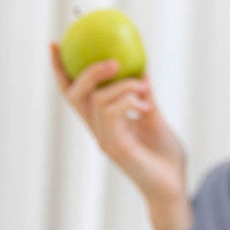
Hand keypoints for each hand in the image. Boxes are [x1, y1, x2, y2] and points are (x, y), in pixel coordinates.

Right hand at [51, 43, 191, 229]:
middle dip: (88, 71)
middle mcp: (98, 130)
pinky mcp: (114, 146)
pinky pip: (112, 113)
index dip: (61, 69)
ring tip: (145, 88)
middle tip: (112, 61)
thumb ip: (144, 95)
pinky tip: (146, 104)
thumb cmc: (166, 157)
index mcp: (103, 122)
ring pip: (98, 99)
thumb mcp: (154, 117)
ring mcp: (104, 139)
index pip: (74, 93)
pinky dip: (129, 100)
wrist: (174, 186)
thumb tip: (141, 67)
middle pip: (74, 94)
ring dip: (124, 85)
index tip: (55, 43)